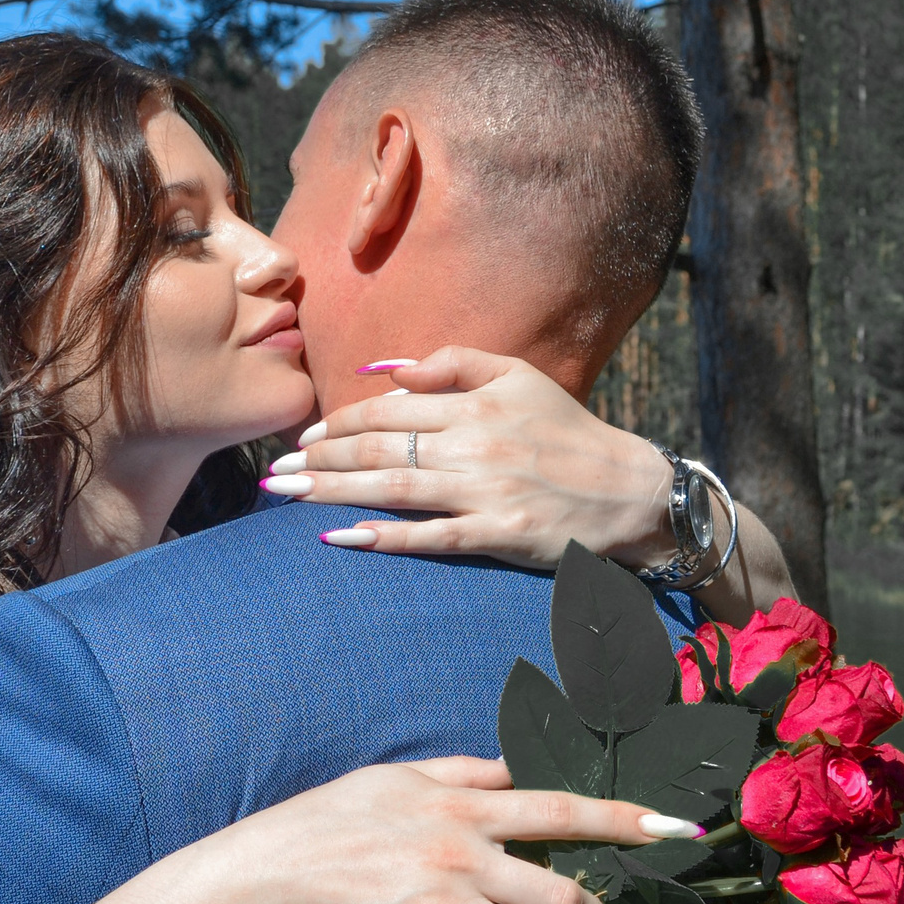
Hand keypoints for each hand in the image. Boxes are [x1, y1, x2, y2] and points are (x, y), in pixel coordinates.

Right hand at [185, 755, 702, 903]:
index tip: (677, 832)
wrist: (265, 885)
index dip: (627, 823)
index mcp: (461, 808)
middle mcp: (463, 856)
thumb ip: (462, 776)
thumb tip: (514, 769)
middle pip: (566, 895)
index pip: (563, 811)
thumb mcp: (393, 779)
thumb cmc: (326, 824)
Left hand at [257, 345, 792, 622]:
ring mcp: (487, 490)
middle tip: (273, 474)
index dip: (339, 422)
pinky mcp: (499, 533)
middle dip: (318, 460)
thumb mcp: (518, 378)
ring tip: (286, 499)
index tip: (305, 437)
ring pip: (394, 486)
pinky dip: (383, 537)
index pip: (390, 408)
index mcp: (477, 402)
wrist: (630, 491)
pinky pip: (430, 537)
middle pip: (380, 446)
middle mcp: (477, 442)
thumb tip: (383, 369)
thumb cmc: (567, 433)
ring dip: (332, 493)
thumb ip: (452, 364)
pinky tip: (339, 539)